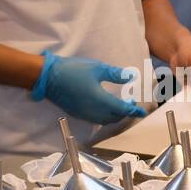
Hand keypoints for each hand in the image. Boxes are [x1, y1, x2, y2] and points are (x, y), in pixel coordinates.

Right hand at [30, 51, 146, 124]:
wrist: (48, 78)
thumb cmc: (73, 71)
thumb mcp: (97, 69)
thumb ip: (115, 75)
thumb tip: (130, 77)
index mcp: (101, 101)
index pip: (123, 109)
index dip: (134, 111)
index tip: (142, 112)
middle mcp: (94, 112)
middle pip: (115, 117)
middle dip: (125, 113)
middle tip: (130, 103)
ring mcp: (85, 114)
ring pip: (105, 121)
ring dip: (114, 116)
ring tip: (119, 105)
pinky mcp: (77, 114)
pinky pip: (96, 120)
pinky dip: (104, 116)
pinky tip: (104, 107)